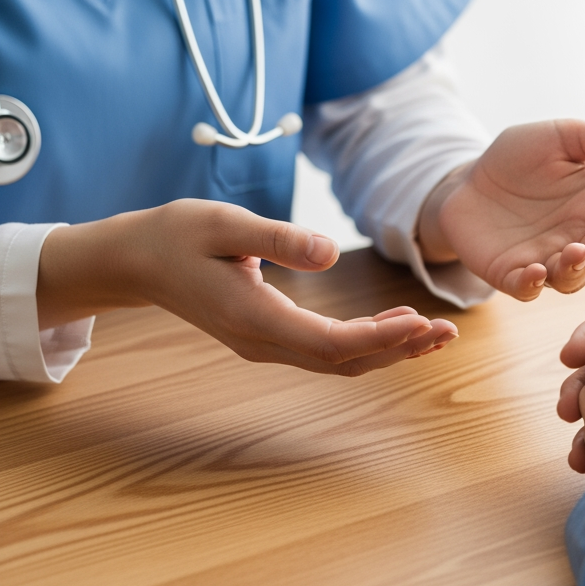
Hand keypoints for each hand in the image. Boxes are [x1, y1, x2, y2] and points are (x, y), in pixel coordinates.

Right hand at [37, 200, 457, 376]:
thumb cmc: (177, 236)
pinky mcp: (269, 337)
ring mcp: (265, 345)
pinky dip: (365, 343)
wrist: (138, 260)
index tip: (422, 322)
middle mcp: (263, 343)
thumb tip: (329, 253)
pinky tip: (394, 326)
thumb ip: (276, 238)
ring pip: (337, 361)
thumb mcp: (223, 224)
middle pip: (343, 361)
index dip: (380, 337)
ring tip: (433, 333)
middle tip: (446, 332)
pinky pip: (326, 350)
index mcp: (255, 319)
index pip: (330, 343)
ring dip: (387, 350)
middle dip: (398, 349)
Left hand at [416, 120, 584, 299]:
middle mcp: (579, 240)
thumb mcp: (564, 137)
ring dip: (576, 270)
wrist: (466, 177)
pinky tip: (536, 272)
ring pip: (572, 279)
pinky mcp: (512, 275)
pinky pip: (527, 289)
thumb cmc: (520, 157)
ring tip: (573, 252)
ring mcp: (546, 262)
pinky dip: (534, 285)